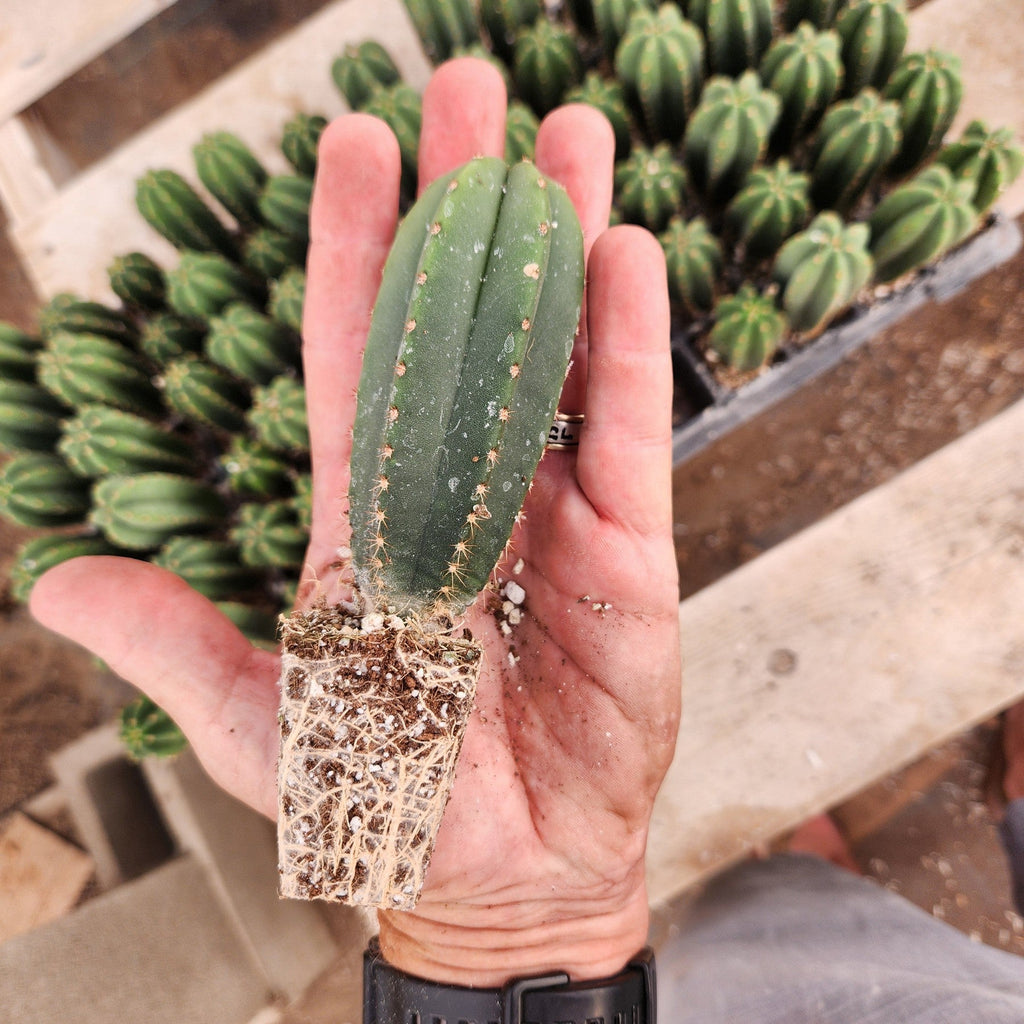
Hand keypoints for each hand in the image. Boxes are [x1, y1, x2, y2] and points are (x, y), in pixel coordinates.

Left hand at [30, 59, 680, 985]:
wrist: (503, 874)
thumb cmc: (388, 804)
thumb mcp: (264, 723)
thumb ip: (176, 640)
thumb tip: (51, 579)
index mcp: (367, 518)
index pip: (356, 356)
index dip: (352, 248)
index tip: (357, 140)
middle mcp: (459, 490)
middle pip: (461, 324)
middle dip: (463, 205)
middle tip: (470, 87)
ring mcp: (549, 511)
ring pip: (552, 355)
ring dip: (557, 244)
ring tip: (568, 135)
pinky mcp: (628, 550)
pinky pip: (623, 431)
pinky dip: (623, 345)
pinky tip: (626, 255)